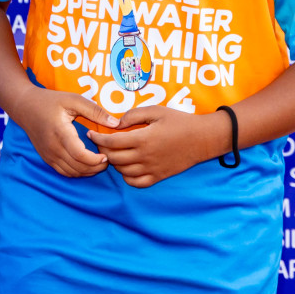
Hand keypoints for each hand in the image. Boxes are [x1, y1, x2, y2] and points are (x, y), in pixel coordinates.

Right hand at [8, 86, 118, 177]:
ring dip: (88, 171)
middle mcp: (53, 147)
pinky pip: (64, 172)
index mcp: (60, 132)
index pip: (80, 155)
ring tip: (99, 161)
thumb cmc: (50, 101)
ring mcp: (48, 155)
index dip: (96, 160)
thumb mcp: (73, 99)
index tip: (106, 154)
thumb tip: (116, 123)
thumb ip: (95, 111)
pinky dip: (78, 172)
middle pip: (78, 167)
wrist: (24, 106)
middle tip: (107, 159)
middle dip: (96, 167)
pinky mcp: (47, 158)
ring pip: (72, 172)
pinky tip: (86, 164)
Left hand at [88, 105, 230, 187]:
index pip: (111, 142)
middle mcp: (145, 156)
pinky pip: (136, 182)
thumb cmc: (180, 121)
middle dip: (102, 150)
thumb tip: (116, 122)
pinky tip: (126, 167)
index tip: (92, 133)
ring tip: (112, 152)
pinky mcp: (159, 177)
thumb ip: (133, 115)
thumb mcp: (156, 110)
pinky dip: (126, 177)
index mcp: (143, 139)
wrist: (202, 139)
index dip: (98, 138)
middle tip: (99, 142)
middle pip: (114, 158)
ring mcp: (152, 169)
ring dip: (113, 162)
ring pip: (123, 171)